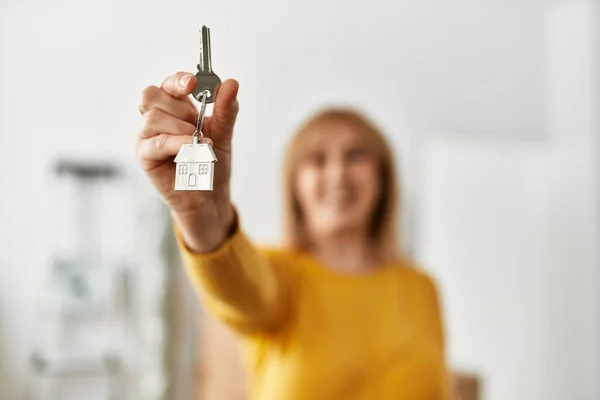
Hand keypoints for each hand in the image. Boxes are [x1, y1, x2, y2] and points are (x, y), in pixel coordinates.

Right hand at [136, 71, 239, 251]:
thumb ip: (226, 109)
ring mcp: (147, 138)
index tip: (193, 84)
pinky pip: (156, 142)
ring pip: (152, 118)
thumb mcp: (223, 133)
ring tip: (200, 142)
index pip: (167, 84)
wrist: (210, 197)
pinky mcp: (145, 158)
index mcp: (173, 109)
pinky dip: (178, 143)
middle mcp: (156, 120)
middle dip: (178, 105)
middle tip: (197, 121)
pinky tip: (195, 149)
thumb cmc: (212, 163)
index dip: (178, 80)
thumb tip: (231, 84)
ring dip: (181, 128)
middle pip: (151, 95)